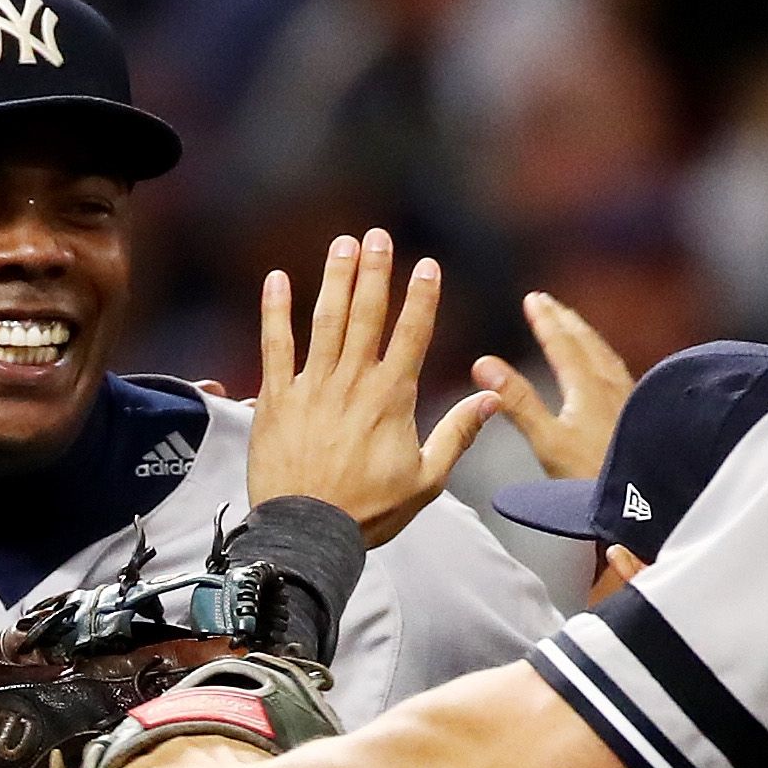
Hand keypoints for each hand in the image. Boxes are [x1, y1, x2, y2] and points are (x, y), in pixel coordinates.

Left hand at [246, 229, 499, 547]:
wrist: (308, 532)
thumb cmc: (369, 511)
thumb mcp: (427, 479)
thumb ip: (458, 433)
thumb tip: (491, 398)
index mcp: (393, 397)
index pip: (413, 334)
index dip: (422, 296)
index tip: (427, 265)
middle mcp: (354, 382)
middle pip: (368, 314)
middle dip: (375, 271)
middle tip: (378, 236)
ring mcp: (313, 386)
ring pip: (326, 320)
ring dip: (335, 278)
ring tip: (343, 244)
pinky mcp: (276, 398)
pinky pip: (275, 345)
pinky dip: (275, 310)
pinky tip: (278, 279)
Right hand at [470, 291, 632, 481]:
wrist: (647, 503)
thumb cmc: (595, 477)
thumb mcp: (547, 441)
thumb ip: (517, 402)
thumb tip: (483, 363)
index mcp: (588, 388)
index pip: (562, 343)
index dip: (545, 320)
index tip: (533, 298)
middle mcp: (612, 387)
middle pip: (587, 343)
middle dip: (566, 320)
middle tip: (550, 302)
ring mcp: (629, 400)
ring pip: (606, 356)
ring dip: (586, 336)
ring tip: (576, 327)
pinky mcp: (640, 414)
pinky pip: (619, 372)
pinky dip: (604, 358)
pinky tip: (608, 371)